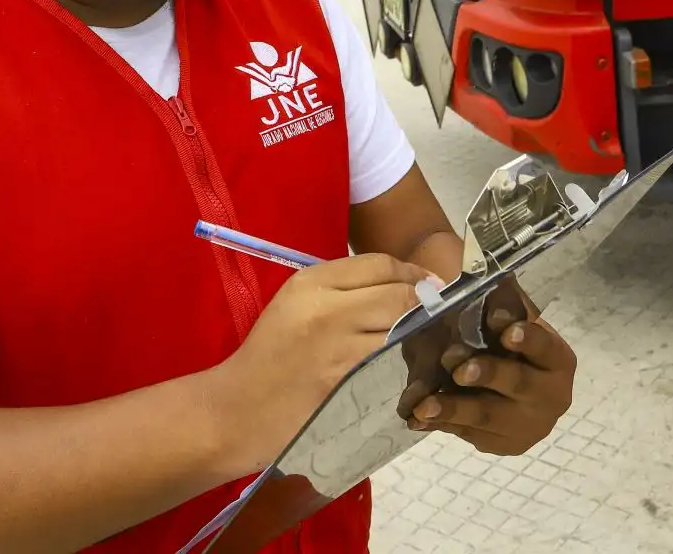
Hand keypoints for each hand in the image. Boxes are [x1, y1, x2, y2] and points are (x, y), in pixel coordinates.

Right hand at [210, 253, 432, 474]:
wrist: (238, 409)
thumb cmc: (269, 354)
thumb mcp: (295, 305)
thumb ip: (342, 289)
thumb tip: (400, 283)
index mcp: (311, 282)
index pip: (380, 264)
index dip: (413, 273)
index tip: (428, 285)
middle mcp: (327, 309)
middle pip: (400, 295)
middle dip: (423, 305)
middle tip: (434, 316)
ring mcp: (339, 349)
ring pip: (403, 332)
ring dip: (421, 337)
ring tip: (425, 341)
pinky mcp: (348, 384)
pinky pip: (394, 365)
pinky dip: (407, 364)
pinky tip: (409, 367)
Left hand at [408, 308, 575, 455]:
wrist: (527, 399)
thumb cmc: (517, 350)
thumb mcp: (517, 326)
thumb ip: (503, 307)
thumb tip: (479, 279)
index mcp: (557, 360)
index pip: (546, 347)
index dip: (528, 339)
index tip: (506, 331)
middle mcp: (551, 396)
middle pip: (518, 383)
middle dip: (487, 374)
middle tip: (458, 369)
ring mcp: (528, 426)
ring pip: (488, 416)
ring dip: (455, 408)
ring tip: (425, 406)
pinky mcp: (503, 444)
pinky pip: (469, 433)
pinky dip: (442, 424)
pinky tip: (418, 418)